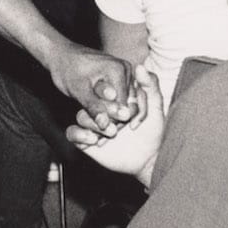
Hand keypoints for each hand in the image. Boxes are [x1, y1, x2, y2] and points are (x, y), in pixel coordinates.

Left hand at [46, 45, 137, 130]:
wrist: (61, 55)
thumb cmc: (67, 70)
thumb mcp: (78, 90)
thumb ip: (93, 107)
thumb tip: (106, 125)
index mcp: (119, 71)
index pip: (124, 106)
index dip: (113, 123)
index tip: (99, 136)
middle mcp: (127, 71)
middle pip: (127, 106)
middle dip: (115, 122)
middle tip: (98, 139)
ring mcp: (125, 74)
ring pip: (125, 104)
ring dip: (113, 118)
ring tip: (98, 135)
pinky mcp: (120, 79)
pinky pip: (121, 99)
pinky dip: (111, 110)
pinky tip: (99, 121)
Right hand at [68, 65, 164, 184]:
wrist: (147, 160)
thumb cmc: (153, 133)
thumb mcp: (154, 108)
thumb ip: (150, 86)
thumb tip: (140, 66)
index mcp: (115, 99)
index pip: (106, 89)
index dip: (112, 95)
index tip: (125, 109)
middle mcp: (102, 110)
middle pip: (91, 102)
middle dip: (103, 111)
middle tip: (119, 123)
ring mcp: (93, 125)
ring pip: (81, 116)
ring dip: (93, 123)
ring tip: (110, 132)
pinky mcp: (85, 140)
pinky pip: (72, 133)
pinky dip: (79, 134)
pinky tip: (94, 140)